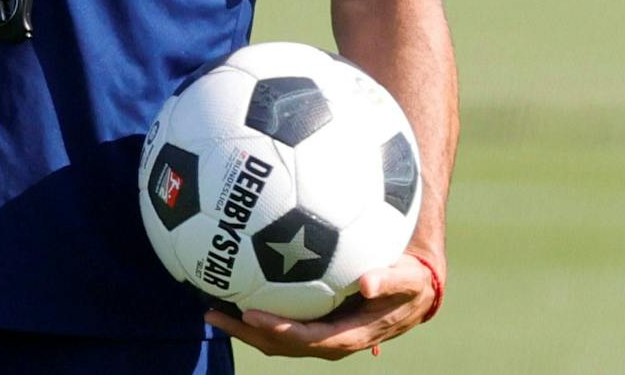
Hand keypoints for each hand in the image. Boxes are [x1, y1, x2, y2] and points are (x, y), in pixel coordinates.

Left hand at [205, 254, 438, 359]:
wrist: (414, 289)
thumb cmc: (411, 281)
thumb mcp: (408, 280)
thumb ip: (390, 280)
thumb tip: (366, 280)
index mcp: (349, 335)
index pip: (307, 339)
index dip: (279, 331)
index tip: (251, 315)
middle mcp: (330, 339)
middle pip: (281, 344)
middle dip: (246, 333)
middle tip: (212, 313)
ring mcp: (320, 331)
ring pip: (276, 337)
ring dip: (243, 326)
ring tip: (211, 307)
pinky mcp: (314, 319)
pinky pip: (281, 320)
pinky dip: (256, 311)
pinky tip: (234, 289)